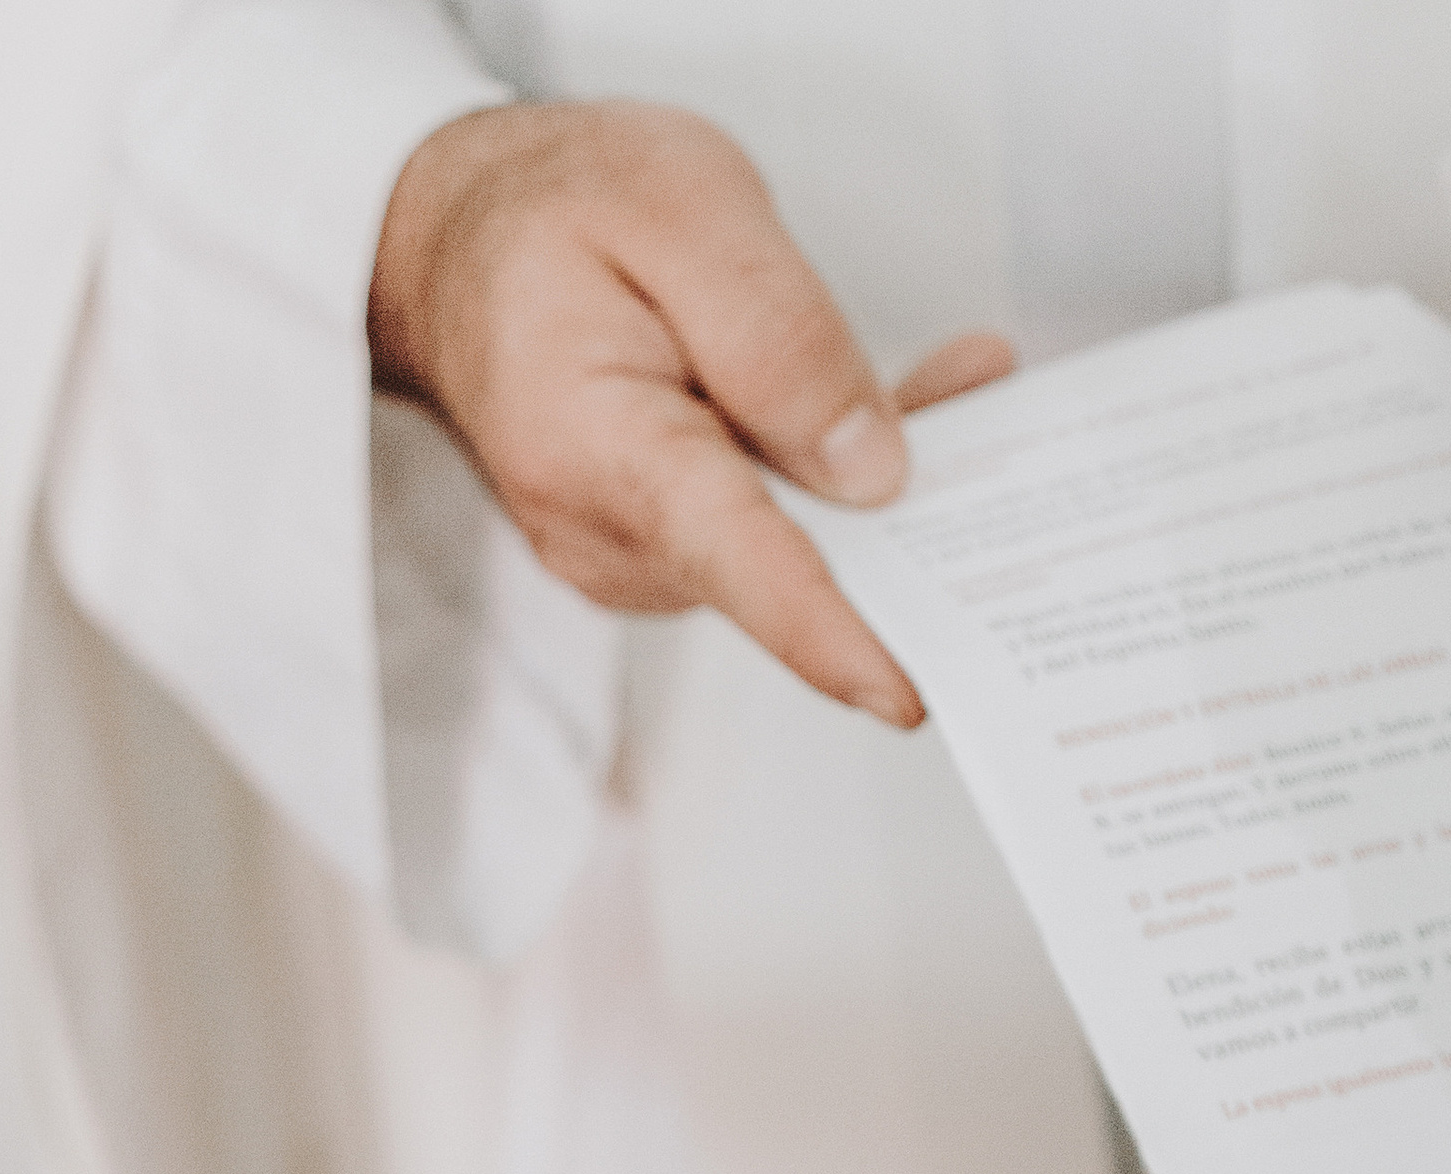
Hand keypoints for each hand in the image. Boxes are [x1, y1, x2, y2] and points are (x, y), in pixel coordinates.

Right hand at [370, 99, 1010, 722]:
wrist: (451, 246)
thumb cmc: (554, 213)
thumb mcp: (684, 207)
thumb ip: (780, 336)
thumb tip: (871, 469)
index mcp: (599, 446)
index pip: (735, 560)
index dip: (829, 631)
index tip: (907, 690)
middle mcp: (606, 534)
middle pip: (783, 565)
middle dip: (902, 522)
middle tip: (999, 422)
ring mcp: (628, 559)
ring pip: (787, 553)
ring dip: (875, 486)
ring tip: (957, 382)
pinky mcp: (656, 554)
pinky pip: (767, 540)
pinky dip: (830, 484)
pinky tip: (883, 414)